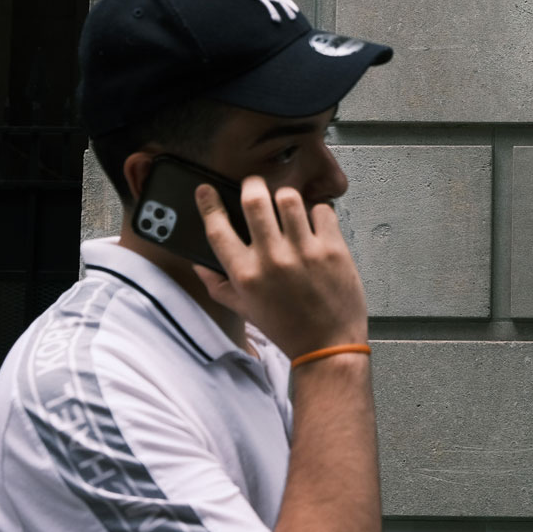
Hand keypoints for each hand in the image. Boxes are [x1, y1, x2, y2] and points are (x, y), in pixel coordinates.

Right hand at [192, 178, 368, 360]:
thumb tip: (199, 265)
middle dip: (252, 186)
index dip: (208, 204)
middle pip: (253, 200)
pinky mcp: (332, 250)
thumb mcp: (245, 310)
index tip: (206, 190)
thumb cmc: (286, 328)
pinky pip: (322, 211)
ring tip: (288, 206)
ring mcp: (304, 253)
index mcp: (246, 275)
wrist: (327, 345)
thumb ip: (219, 285)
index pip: (218, 229)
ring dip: (286, 197)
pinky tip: (315, 224)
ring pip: (289, 198)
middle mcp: (272, 260)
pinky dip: (318, 212)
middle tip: (255, 187)